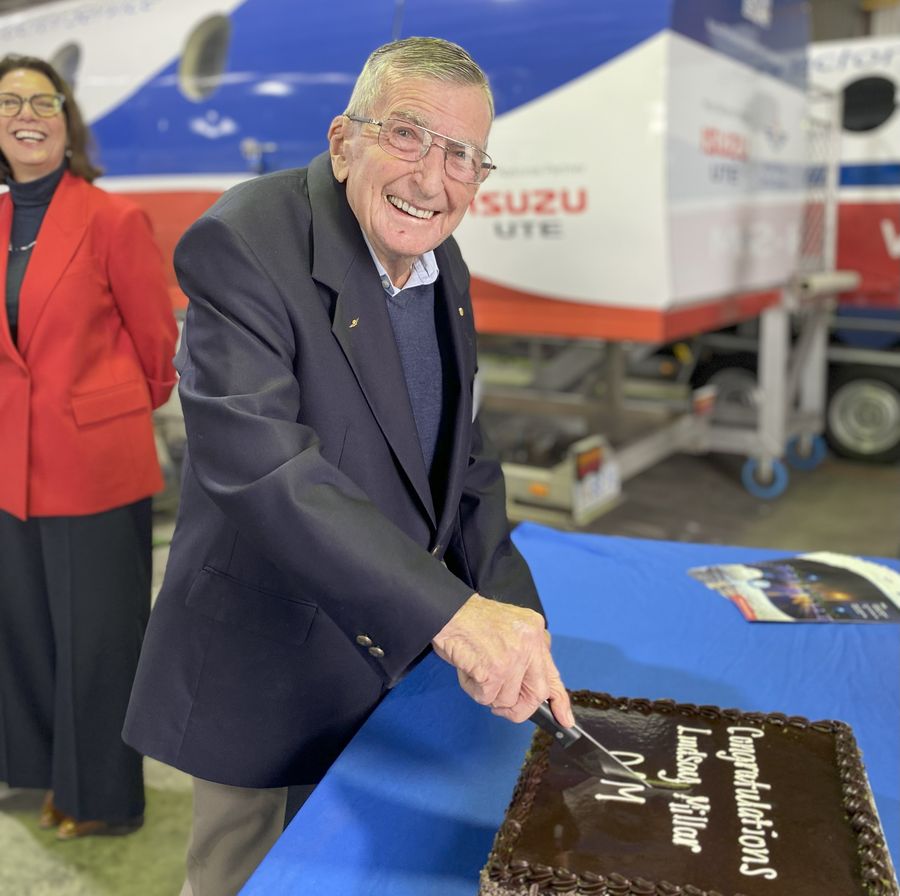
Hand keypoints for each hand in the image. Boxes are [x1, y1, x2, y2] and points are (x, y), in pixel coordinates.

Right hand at [432, 593, 573, 726]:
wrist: (447, 610)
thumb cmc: (471, 621)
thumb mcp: (510, 630)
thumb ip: (525, 655)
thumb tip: (530, 691)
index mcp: (535, 631)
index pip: (553, 672)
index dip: (559, 701)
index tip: (565, 719)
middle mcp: (530, 643)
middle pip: (536, 694)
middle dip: (518, 707)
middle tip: (501, 705)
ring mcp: (514, 657)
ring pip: (508, 699)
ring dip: (488, 693)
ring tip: (476, 670)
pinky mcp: (495, 670)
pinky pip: (486, 697)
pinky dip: (473, 690)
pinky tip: (468, 670)